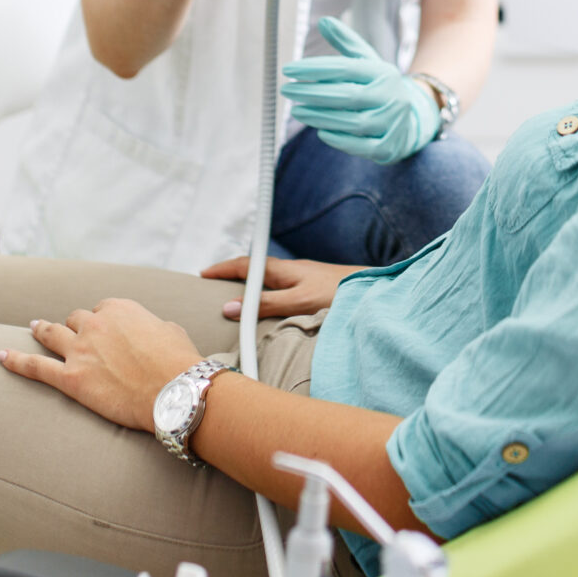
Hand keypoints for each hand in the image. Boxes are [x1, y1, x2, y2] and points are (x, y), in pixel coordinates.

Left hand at [0, 299, 208, 431]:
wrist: (175, 392)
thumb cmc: (180, 363)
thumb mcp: (171, 331)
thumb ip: (152, 326)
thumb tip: (150, 332)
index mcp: (120, 308)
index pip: (103, 309)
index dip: (104, 322)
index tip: (108, 332)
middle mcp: (95, 324)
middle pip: (76, 319)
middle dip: (76, 327)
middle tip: (75, 335)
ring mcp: (79, 351)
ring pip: (51, 334)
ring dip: (41, 330)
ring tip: (33, 328)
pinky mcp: (70, 379)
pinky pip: (34, 366)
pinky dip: (15, 361)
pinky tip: (0, 356)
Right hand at [200, 254, 360, 319]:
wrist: (375, 291)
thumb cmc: (340, 294)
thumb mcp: (300, 302)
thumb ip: (267, 305)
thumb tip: (229, 307)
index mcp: (284, 270)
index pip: (245, 265)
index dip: (222, 269)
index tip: (202, 275)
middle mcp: (292, 272)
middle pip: (255, 272)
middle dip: (232, 278)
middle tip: (213, 288)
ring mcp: (304, 281)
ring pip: (270, 283)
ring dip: (251, 289)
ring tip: (236, 303)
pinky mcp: (315, 291)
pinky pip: (283, 291)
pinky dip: (268, 297)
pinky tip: (271, 311)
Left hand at [280, 16, 439, 162]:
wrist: (409, 122)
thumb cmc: (377, 88)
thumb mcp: (367, 63)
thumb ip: (345, 42)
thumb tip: (323, 21)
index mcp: (383, 72)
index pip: (345, 68)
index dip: (314, 68)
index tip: (288, 69)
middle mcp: (389, 97)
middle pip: (346, 95)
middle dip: (311, 93)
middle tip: (286, 90)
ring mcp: (390, 123)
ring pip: (350, 122)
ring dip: (319, 117)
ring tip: (296, 110)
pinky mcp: (388, 147)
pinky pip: (359, 146)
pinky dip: (338, 140)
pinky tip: (319, 131)